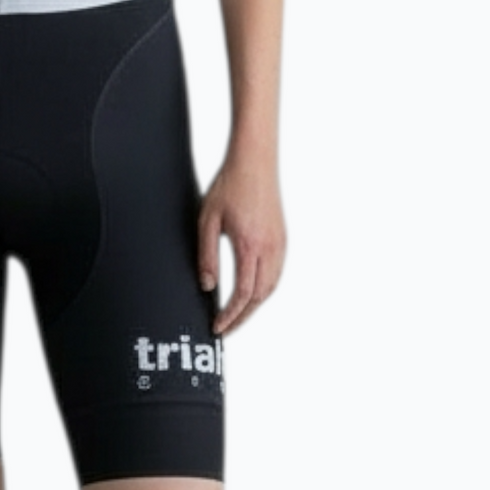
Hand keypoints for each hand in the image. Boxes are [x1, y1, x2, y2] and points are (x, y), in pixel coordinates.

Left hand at [198, 150, 286, 335]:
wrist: (254, 161)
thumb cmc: (228, 185)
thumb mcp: (207, 219)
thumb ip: (206, 254)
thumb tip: (207, 286)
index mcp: (250, 245)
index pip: (243, 294)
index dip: (231, 315)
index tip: (218, 326)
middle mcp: (270, 248)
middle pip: (260, 297)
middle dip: (243, 317)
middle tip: (226, 328)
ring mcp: (280, 243)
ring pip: (272, 287)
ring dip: (255, 305)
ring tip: (237, 315)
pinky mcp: (282, 237)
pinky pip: (277, 273)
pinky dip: (265, 290)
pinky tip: (253, 292)